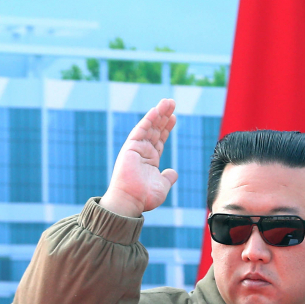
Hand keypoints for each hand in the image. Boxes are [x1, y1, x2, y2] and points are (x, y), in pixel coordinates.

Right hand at [101, 98, 178, 216]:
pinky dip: (148, 120)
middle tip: (172, 102)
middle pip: (155, 130)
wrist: (131, 201)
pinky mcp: (130, 147)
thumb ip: (168, 177)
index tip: (174, 117)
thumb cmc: (144, 198)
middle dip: (164, 116)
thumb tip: (174, 172)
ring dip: (158, 114)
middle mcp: (143, 153)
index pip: (160, 140)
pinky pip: (140, 130)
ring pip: (149, 127)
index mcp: (150, 160)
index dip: (166, 128)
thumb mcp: (162, 186)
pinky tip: (156, 110)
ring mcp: (136, 149)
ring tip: (168, 102)